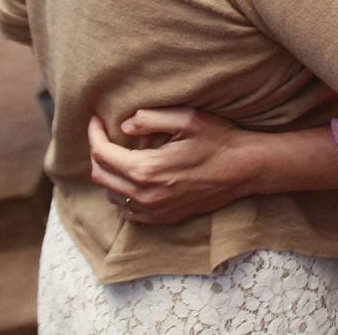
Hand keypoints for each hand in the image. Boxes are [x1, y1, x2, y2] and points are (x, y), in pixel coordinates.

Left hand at [88, 109, 262, 224]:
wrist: (243, 170)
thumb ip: (151, 118)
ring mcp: (153, 211)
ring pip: (112, 194)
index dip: (94, 134)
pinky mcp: (163, 218)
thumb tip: (125, 126)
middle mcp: (144, 195)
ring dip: (109, 172)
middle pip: (100, 175)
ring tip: (120, 153)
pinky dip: (123, 192)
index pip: (102, 153)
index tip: (96, 120)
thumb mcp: (187, 119)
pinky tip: (135, 176)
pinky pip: (128, 209)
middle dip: (97, 152)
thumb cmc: (218, 140)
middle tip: (105, 134)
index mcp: (146, 169)